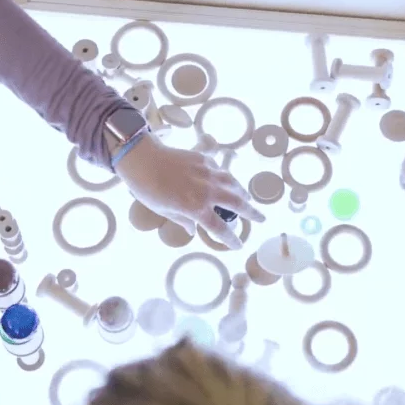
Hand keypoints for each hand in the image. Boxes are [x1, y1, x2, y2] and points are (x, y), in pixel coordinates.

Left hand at [115, 134, 265, 248]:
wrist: (142, 159)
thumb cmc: (147, 189)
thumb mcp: (164, 211)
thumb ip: (182, 220)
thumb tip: (193, 229)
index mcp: (196, 208)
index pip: (220, 229)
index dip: (231, 239)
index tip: (239, 245)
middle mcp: (207, 191)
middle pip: (237, 203)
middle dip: (252, 212)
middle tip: (262, 218)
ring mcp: (208, 173)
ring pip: (233, 183)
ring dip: (243, 193)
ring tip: (247, 199)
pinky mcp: (204, 159)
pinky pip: (220, 169)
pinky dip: (226, 177)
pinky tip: (226, 180)